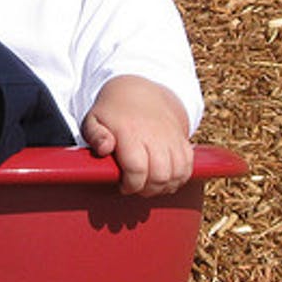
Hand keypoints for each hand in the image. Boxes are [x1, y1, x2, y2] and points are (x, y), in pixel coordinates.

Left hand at [80, 76, 191, 195]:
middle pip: (159, 176)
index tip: (122, 185)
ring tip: (150, 184)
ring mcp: (171, 138)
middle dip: (147, 189)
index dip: (131, 185)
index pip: (137, 169)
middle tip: (136, 186)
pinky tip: (166, 179)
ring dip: (164, 186)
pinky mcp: (182, 139)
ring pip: (177, 173)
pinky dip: (180, 178)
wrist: (140, 91)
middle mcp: (154, 136)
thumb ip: (94, 136)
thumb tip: (104, 148)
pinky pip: (188, 165)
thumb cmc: (113, 112)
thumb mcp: (93, 119)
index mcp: (130, 132)